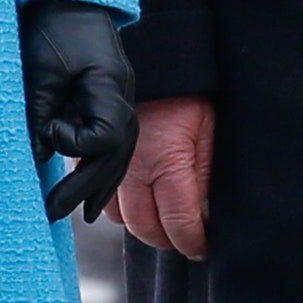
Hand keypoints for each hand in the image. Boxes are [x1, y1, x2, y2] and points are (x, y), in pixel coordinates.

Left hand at [19, 0, 137, 222]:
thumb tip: (40, 156)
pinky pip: (114, 137)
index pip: (106, 138)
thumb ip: (41, 114)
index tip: (49, 130)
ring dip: (99, 181)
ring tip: (80, 211)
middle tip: (52, 212)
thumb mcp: (39, 70)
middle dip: (86, 185)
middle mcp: (123, 93)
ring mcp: (121, 93)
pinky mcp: (109, 92)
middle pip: (117, 153)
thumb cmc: (51, 24)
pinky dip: (102, 162)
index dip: (76, 145)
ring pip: (121, 150)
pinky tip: (89, 182)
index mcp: (110, 85)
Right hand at [108, 95, 214, 260]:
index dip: (194, 243)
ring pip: (119, 217)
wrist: (155, 55)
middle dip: (168, 239)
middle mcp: (133, 170)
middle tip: (185, 236)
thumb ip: (206, 177)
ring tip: (162, 216)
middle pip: (145, 229)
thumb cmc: (188, 93)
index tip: (203, 247)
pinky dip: (118, 203)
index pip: (179, 226)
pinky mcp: (93, 153)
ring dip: (142, 222)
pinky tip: (138, 195)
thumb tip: (207, 216)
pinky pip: (101, 194)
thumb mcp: (210, 132)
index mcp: (167, 164)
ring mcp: (108, 162)